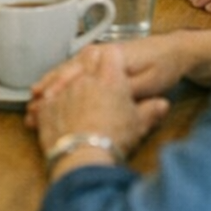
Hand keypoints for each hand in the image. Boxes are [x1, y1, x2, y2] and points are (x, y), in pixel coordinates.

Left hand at [26, 44, 167, 175]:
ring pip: (65, 77)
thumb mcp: (139, 125)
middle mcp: (85, 78)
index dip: (112, 59)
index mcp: (110, 77)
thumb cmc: (115, 138)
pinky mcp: (47, 104)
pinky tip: (48, 107)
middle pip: (86, 61)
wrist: (84, 156)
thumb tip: (163, 105)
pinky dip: (48, 100)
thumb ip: (150, 111)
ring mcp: (64, 89)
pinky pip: (47, 96)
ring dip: (66, 82)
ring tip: (71, 93)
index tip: (114, 66)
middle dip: (89, 67)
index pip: (111, 54)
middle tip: (93, 78)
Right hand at [28, 29, 210, 124]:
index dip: (59, 88)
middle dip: (48, 91)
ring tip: (33, 108)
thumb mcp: (150, 81)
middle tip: (32, 110)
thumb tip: (109, 100)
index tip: (44, 102)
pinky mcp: (97, 66)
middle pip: (66, 72)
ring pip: (66, 74)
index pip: (76, 72)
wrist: (176, 52)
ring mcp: (95, 58)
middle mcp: (96, 53)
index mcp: (107, 55)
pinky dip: (59, 86)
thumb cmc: (164, 66)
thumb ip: (128, 90)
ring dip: (49, 90)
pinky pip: (73, 76)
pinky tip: (49, 99)